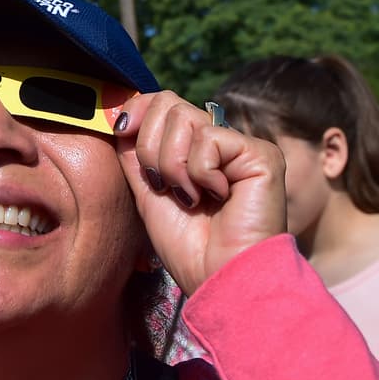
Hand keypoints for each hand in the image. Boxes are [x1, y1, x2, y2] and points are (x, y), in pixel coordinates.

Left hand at [117, 91, 286, 295]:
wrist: (219, 277)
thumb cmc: (188, 246)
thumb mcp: (148, 192)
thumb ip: (135, 153)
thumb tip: (118, 114)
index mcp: (194, 148)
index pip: (161, 102)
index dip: (136, 111)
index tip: (122, 133)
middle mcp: (219, 141)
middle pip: (168, 103)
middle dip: (150, 147)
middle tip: (163, 186)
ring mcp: (241, 145)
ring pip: (184, 117)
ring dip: (174, 165)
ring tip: (190, 198)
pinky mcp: (261, 153)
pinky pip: (209, 138)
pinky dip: (200, 173)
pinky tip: (217, 197)